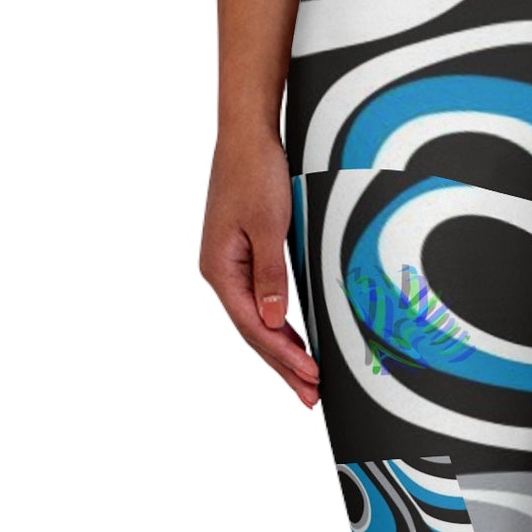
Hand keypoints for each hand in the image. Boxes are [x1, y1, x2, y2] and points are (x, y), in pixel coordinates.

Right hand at [199, 128, 319, 408]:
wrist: (248, 133)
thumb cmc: (255, 171)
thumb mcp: (266, 224)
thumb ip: (270, 275)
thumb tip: (273, 320)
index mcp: (220, 268)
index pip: (254, 326)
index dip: (284, 355)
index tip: (312, 376)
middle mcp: (221, 272)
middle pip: (254, 332)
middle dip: (283, 366)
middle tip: (311, 398)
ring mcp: (231, 266)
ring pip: (258, 321)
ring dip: (282, 352)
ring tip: (306, 382)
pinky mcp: (245, 257)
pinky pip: (261, 303)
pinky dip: (279, 327)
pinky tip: (293, 342)